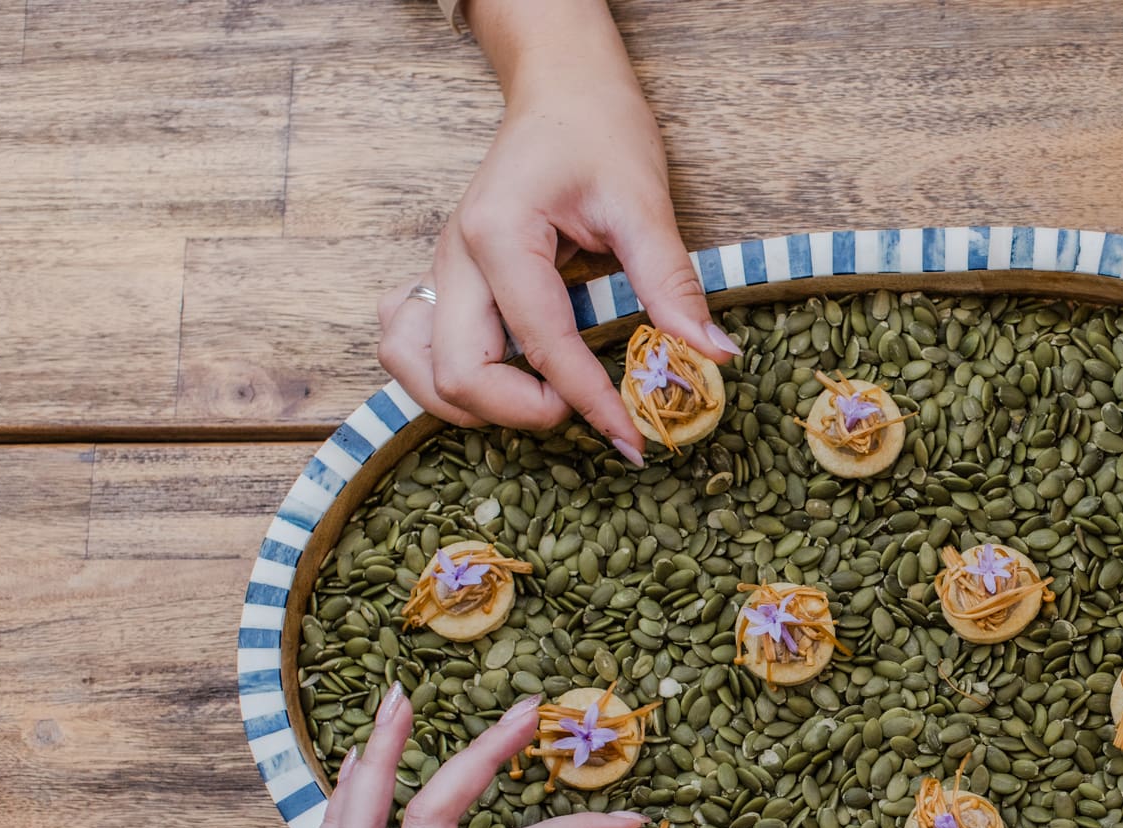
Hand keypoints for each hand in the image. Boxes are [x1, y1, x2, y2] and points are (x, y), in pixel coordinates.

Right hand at [377, 0, 734, 462]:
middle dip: (522, 413)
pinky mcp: (444, 280)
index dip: (590, 403)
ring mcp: (440, 270)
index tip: (634, 441)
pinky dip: (440, 378)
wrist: (563, 90)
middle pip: (458, 375)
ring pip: (415, 369)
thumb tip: (713, 356)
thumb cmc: (599, 131)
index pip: (542, 347)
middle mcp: (455, 258)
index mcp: (499, 236)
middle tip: (586, 413)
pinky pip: (409, 345)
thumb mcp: (643, 201)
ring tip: (540, 404)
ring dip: (471, 406)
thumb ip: (671, 283)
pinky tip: (496, 380)